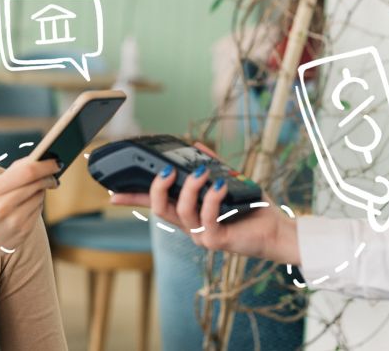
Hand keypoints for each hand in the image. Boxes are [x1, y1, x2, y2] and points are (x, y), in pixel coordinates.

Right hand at [0, 157, 58, 291]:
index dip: (45, 165)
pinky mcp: (23, 233)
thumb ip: (10, 175)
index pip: (27, 172)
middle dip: (49, 176)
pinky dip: (36, 204)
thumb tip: (38, 160)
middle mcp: (3, 207)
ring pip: (39, 197)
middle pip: (37, 184)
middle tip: (54, 171)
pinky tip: (28, 204)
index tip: (56, 161)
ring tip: (34, 188)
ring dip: (41, 190)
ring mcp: (14, 222)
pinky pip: (38, 211)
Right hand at [109, 143, 300, 264]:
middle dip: (155, 188)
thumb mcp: (228, 181)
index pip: (154, 204)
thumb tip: (195, 146)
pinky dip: (210, 198)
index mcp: (189, 212)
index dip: (132, 198)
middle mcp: (190, 226)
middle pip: (159, 209)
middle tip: (165, 170)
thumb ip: (211, 165)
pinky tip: (218, 184)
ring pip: (180, 212)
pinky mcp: (216, 241)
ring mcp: (201, 235)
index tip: (111, 192)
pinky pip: (206, 218)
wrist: (277, 230)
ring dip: (188, 189)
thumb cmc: (253, 209)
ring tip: (201, 172)